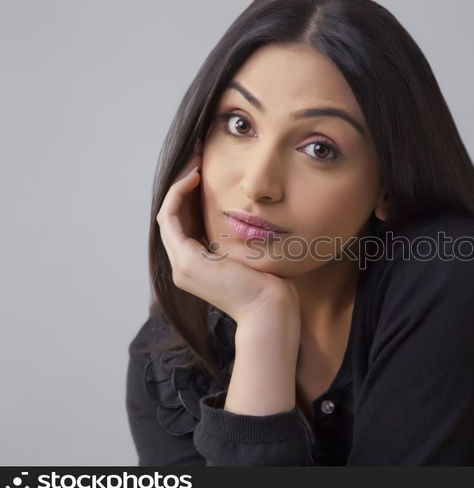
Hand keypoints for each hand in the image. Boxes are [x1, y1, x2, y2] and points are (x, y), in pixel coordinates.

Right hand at [156, 138, 298, 323]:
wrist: (270, 309)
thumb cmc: (269, 284)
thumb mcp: (250, 252)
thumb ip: (239, 237)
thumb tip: (246, 215)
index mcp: (198, 265)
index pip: (185, 222)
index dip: (190, 195)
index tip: (204, 170)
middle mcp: (184, 266)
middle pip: (175, 216)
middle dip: (183, 184)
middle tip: (196, 157)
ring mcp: (181, 265)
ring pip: (168, 215)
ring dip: (178, 185)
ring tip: (194, 163)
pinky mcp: (185, 261)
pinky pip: (169, 219)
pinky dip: (177, 196)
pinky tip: (193, 178)